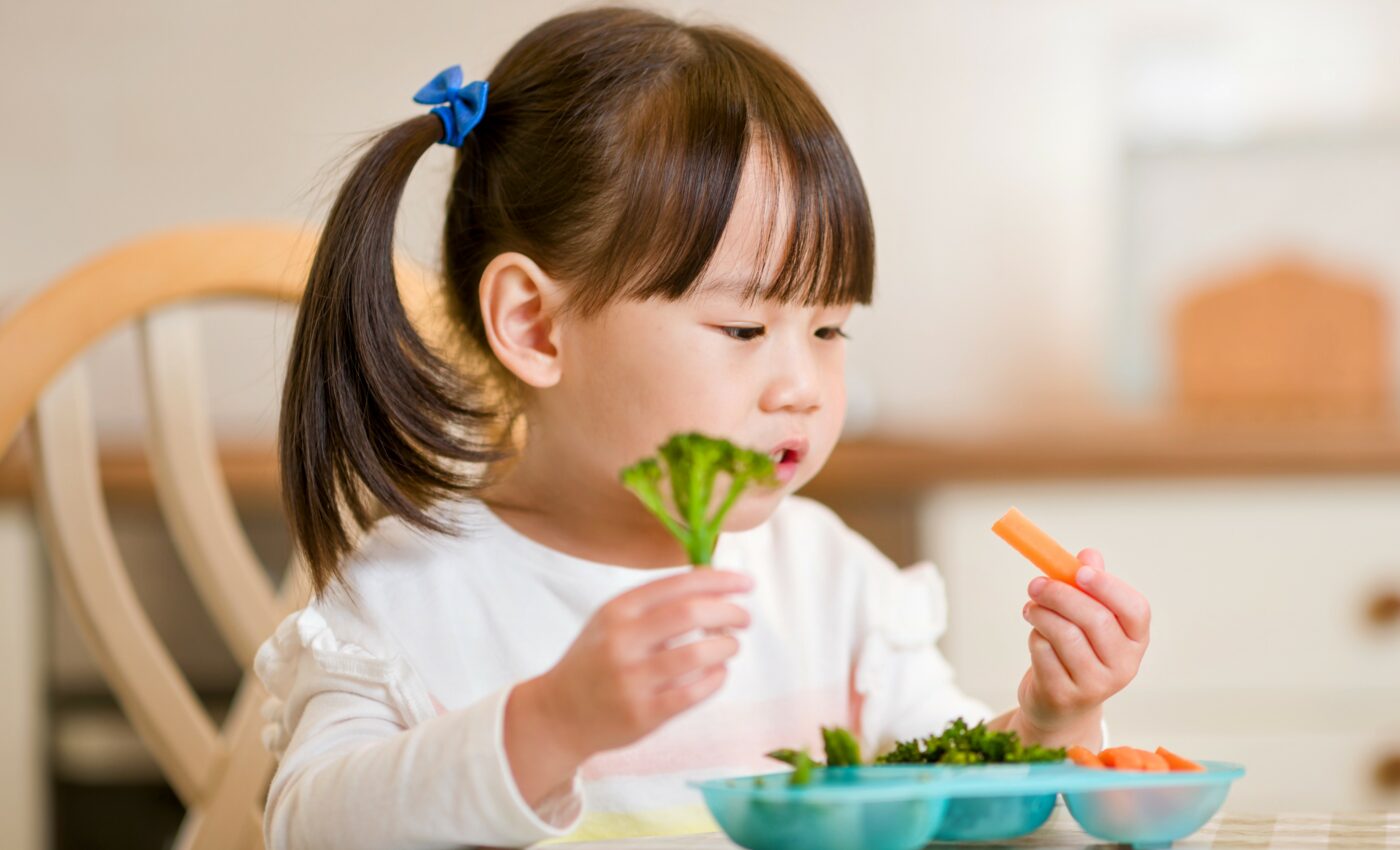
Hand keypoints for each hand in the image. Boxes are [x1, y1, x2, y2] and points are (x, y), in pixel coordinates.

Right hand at [505, 568, 751, 803]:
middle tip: (745, 618)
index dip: (719, 581)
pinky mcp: (643, 714)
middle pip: (691, 614)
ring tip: (732, 646)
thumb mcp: (612, 620)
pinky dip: (716, 679)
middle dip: (729, 612)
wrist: (558, 713)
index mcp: (618, 610)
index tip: (746, 584)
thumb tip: (712, 582)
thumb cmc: (596, 660)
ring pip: (697, 654)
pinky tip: (719, 673)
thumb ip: (655, 603)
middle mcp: (622, 640)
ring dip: (726, 646)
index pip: (678, 584)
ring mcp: (631, 679)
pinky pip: (694, 692)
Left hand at [1016, 548, 1148, 738]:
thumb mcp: (1088, 619)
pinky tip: (1036, 636)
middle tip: (1036, 584)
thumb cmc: (1077, 651)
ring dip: (1041, 613)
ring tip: (1032, 608)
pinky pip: (1044, 652)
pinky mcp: (1064, 695)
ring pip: (1066, 634)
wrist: (1060, 706)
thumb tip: (1089, 554)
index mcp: (1136, 640)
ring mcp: (1096, 685)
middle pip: (1096, 619)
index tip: (1079, 571)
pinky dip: (1035, 636)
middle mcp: (1124, 666)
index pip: (1136, 610)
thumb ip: (1090, 585)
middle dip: (1061, 594)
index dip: (1108, 587)